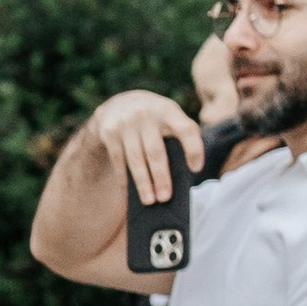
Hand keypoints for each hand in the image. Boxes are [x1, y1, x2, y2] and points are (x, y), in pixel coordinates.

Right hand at [91, 89, 207, 208]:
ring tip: (149, 201)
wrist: (119, 104)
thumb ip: (181, 134)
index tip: (197, 169)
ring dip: (142, 183)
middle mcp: (147, 114)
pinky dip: (124, 179)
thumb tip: (188, 171)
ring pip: (135, 159)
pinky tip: (128, 193)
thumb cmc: (154, 119)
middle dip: (161, 177)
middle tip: (165, 198)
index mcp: (168, 110)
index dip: (193, 149)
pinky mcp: (110, 132)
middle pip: (156, 151)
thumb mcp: (169, 116)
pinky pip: (118, 161)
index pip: (186, 129)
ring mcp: (126, 123)